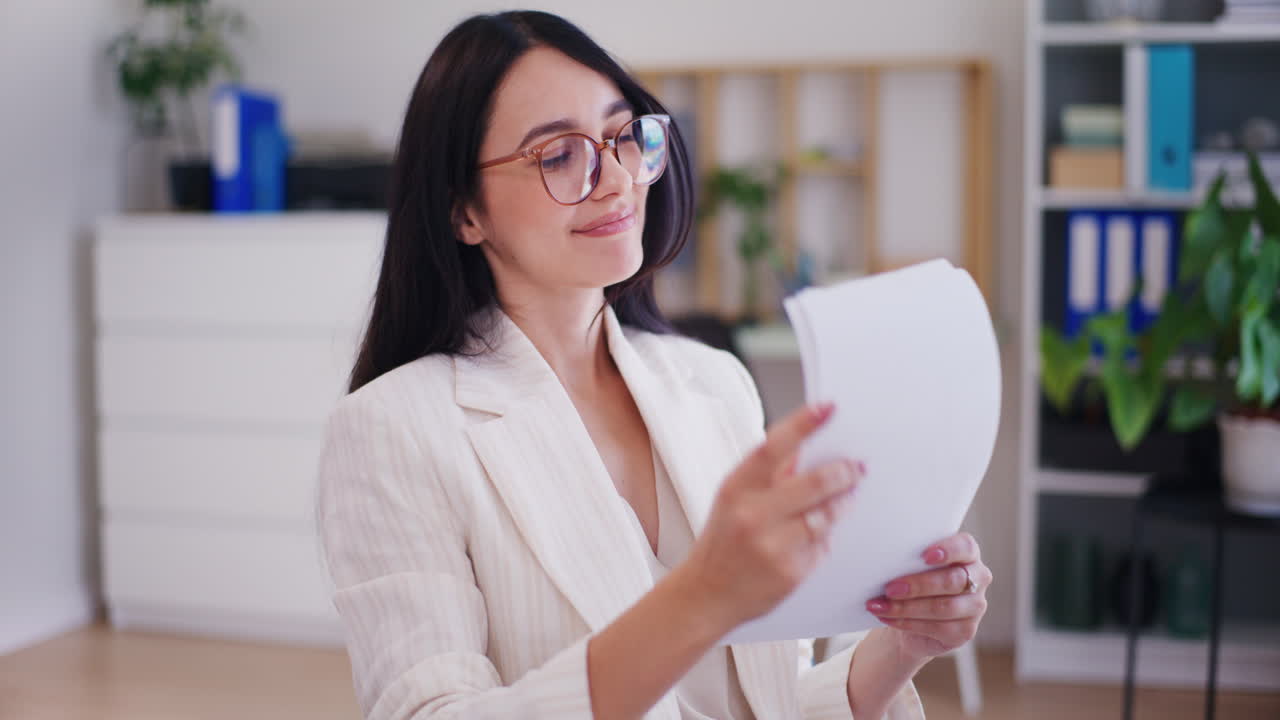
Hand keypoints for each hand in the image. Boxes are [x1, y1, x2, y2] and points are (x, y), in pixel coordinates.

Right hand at [679, 402, 864, 631]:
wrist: (706, 595)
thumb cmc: (722, 541)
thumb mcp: (734, 500)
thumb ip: (767, 474)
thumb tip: (804, 446)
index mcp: (736, 489)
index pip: (773, 448)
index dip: (803, 425)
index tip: (828, 408)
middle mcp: (752, 515)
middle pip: (814, 483)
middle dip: (843, 472)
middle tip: (857, 466)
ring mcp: (772, 546)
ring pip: (826, 515)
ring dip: (842, 502)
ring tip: (848, 495)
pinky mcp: (791, 573)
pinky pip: (823, 545)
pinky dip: (826, 536)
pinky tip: (821, 533)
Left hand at [865, 531, 991, 660]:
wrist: (910, 618)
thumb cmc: (912, 582)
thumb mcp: (911, 566)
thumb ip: (910, 559)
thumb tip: (886, 557)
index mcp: (967, 554)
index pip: (965, 547)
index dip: (948, 550)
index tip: (925, 556)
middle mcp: (978, 578)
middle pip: (952, 580)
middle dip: (918, 585)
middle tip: (890, 588)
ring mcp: (975, 606)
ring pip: (943, 607)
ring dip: (907, 607)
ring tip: (881, 606)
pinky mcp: (966, 631)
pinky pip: (938, 627)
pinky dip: (908, 622)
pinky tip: (889, 618)